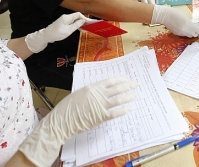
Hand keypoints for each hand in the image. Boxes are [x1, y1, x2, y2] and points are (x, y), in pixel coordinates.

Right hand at [19, 77, 137, 166]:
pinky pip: (115, 112)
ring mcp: (100, 105)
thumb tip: (99, 92)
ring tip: (135, 95)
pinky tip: (129, 108)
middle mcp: (98, 94)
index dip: (119, 80)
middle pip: (116, 89)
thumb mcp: (79, 94)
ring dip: (128, 97)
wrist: (63, 120)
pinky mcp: (101, 116)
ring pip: (118, 99)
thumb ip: (90, 92)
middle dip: (127, 86)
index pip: (109, 81)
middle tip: (135, 84)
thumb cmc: (68, 107)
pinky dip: (123, 110)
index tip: (126, 79)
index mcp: (92, 87)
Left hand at [25, 12, 86, 52]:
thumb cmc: (56, 34)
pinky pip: (71, 22)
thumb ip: (76, 25)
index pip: (78, 14)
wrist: (46, 36)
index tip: (89, 22)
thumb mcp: (68, 31)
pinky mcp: (62, 23)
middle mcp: (65, 17)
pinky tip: (77, 29)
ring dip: (79, 23)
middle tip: (88, 26)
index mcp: (67, 18)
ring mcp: (63, 20)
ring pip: (74, 20)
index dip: (84, 18)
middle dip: (82, 21)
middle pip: (76, 17)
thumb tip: (83, 21)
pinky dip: (75, 25)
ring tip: (84, 28)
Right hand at [152, 5, 198, 36]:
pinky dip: (186, 32)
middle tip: (197, 28)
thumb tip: (193, 26)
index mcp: (188, 25)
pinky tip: (184, 28)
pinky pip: (184, 34)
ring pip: (189, 35)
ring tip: (191, 28)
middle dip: (196, 32)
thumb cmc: (175, 13)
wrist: (164, 16)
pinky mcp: (176, 34)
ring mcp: (180, 33)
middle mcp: (185, 31)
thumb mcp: (185, 16)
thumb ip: (190, 22)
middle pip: (194, 34)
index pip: (198, 31)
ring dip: (191, 33)